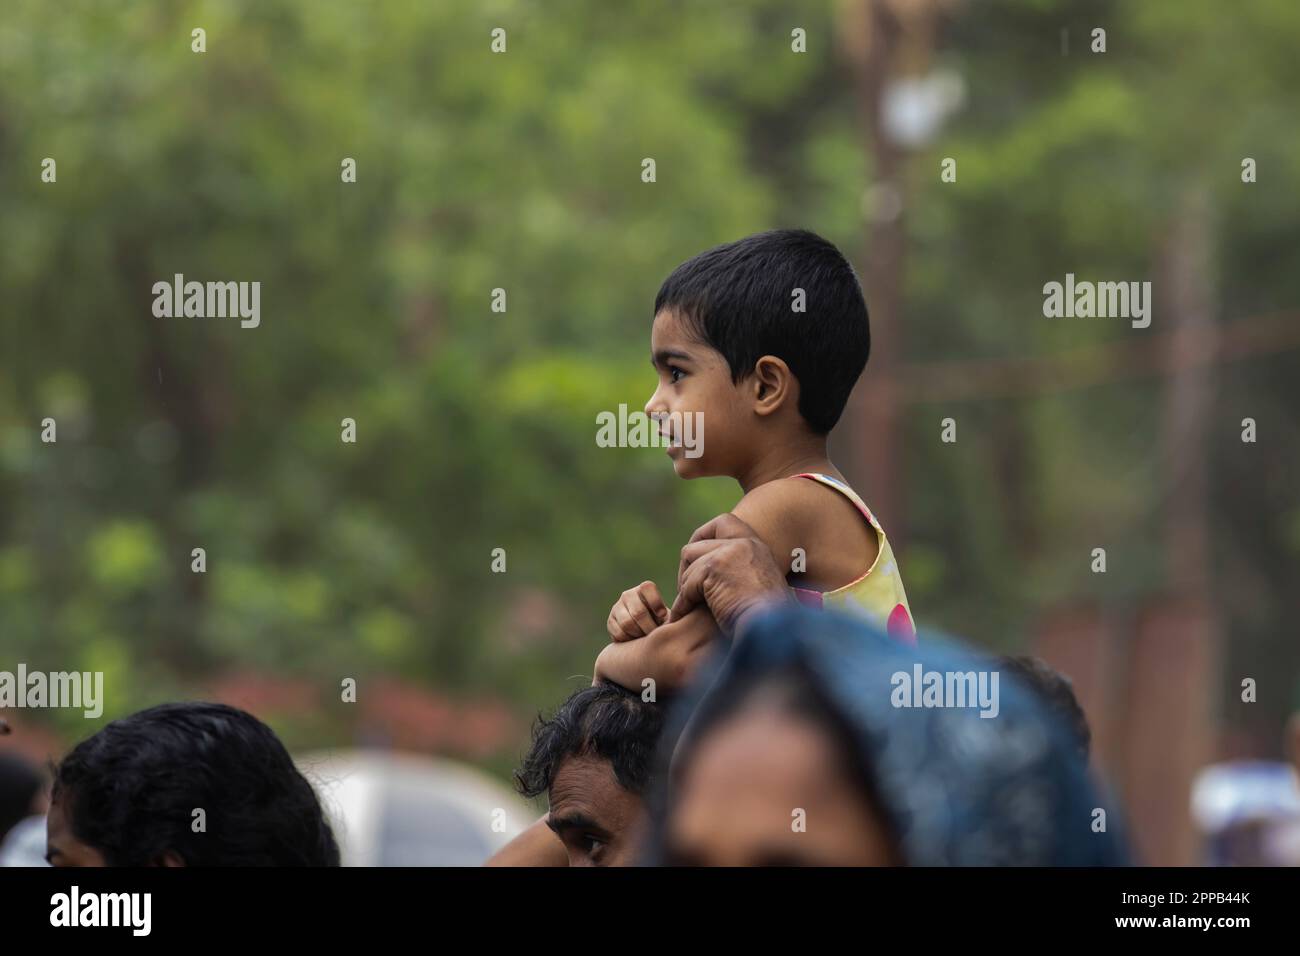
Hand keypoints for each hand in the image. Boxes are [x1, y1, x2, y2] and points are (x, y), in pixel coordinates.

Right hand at [606, 580, 668, 641]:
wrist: (644, 634)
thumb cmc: (661, 622)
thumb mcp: (668, 615)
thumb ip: (671, 614)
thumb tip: (673, 620)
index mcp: (644, 589)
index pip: (647, 588)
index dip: (656, 603)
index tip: (663, 615)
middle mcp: (628, 595)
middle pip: (638, 612)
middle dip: (649, 627)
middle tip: (655, 634)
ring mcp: (617, 607)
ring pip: (627, 623)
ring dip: (639, 634)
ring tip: (646, 638)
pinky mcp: (610, 621)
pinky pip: (619, 633)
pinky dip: (629, 639)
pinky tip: (635, 639)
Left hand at [670, 513, 794, 635]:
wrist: (775, 633)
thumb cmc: (768, 624)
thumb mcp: (759, 589)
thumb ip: (739, 574)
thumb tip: (713, 576)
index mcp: (757, 547)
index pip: (723, 523)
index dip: (702, 538)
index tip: (695, 562)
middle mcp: (745, 544)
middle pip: (697, 544)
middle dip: (686, 567)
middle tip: (687, 590)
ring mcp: (730, 553)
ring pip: (689, 561)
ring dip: (685, 587)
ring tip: (688, 607)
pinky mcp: (715, 568)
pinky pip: (687, 582)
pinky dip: (682, 602)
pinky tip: (682, 616)